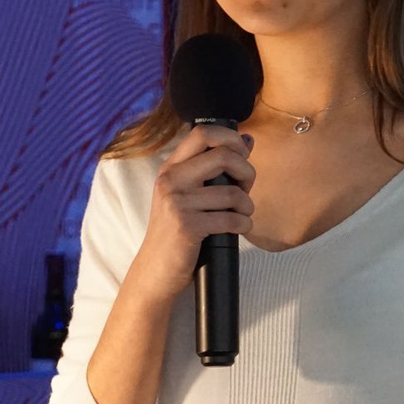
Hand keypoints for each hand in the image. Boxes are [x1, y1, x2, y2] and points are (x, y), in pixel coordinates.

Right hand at [127, 124, 255, 301]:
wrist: (155, 271)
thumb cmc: (180, 231)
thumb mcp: (189, 195)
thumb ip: (213, 168)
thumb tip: (248, 140)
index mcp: (171, 168)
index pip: (203, 133)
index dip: (231, 139)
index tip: (243, 157)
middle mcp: (170, 180)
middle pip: (224, 156)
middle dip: (247, 173)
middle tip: (245, 190)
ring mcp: (176, 202)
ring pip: (233, 192)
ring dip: (247, 207)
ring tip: (242, 215)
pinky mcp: (186, 226)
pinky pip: (231, 218)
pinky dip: (243, 225)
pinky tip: (238, 229)